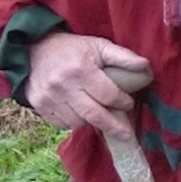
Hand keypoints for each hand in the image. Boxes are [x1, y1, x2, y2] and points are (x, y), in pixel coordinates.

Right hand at [25, 32, 150, 140]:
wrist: (33, 49)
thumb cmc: (72, 49)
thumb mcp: (99, 46)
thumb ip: (123, 56)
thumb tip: (146, 65)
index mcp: (81, 70)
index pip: (109, 95)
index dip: (123, 102)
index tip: (128, 103)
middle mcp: (64, 86)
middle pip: (95, 115)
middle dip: (114, 127)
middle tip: (127, 135)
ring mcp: (50, 97)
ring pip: (78, 122)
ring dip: (92, 122)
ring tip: (99, 114)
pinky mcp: (39, 105)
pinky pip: (61, 124)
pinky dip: (73, 122)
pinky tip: (79, 113)